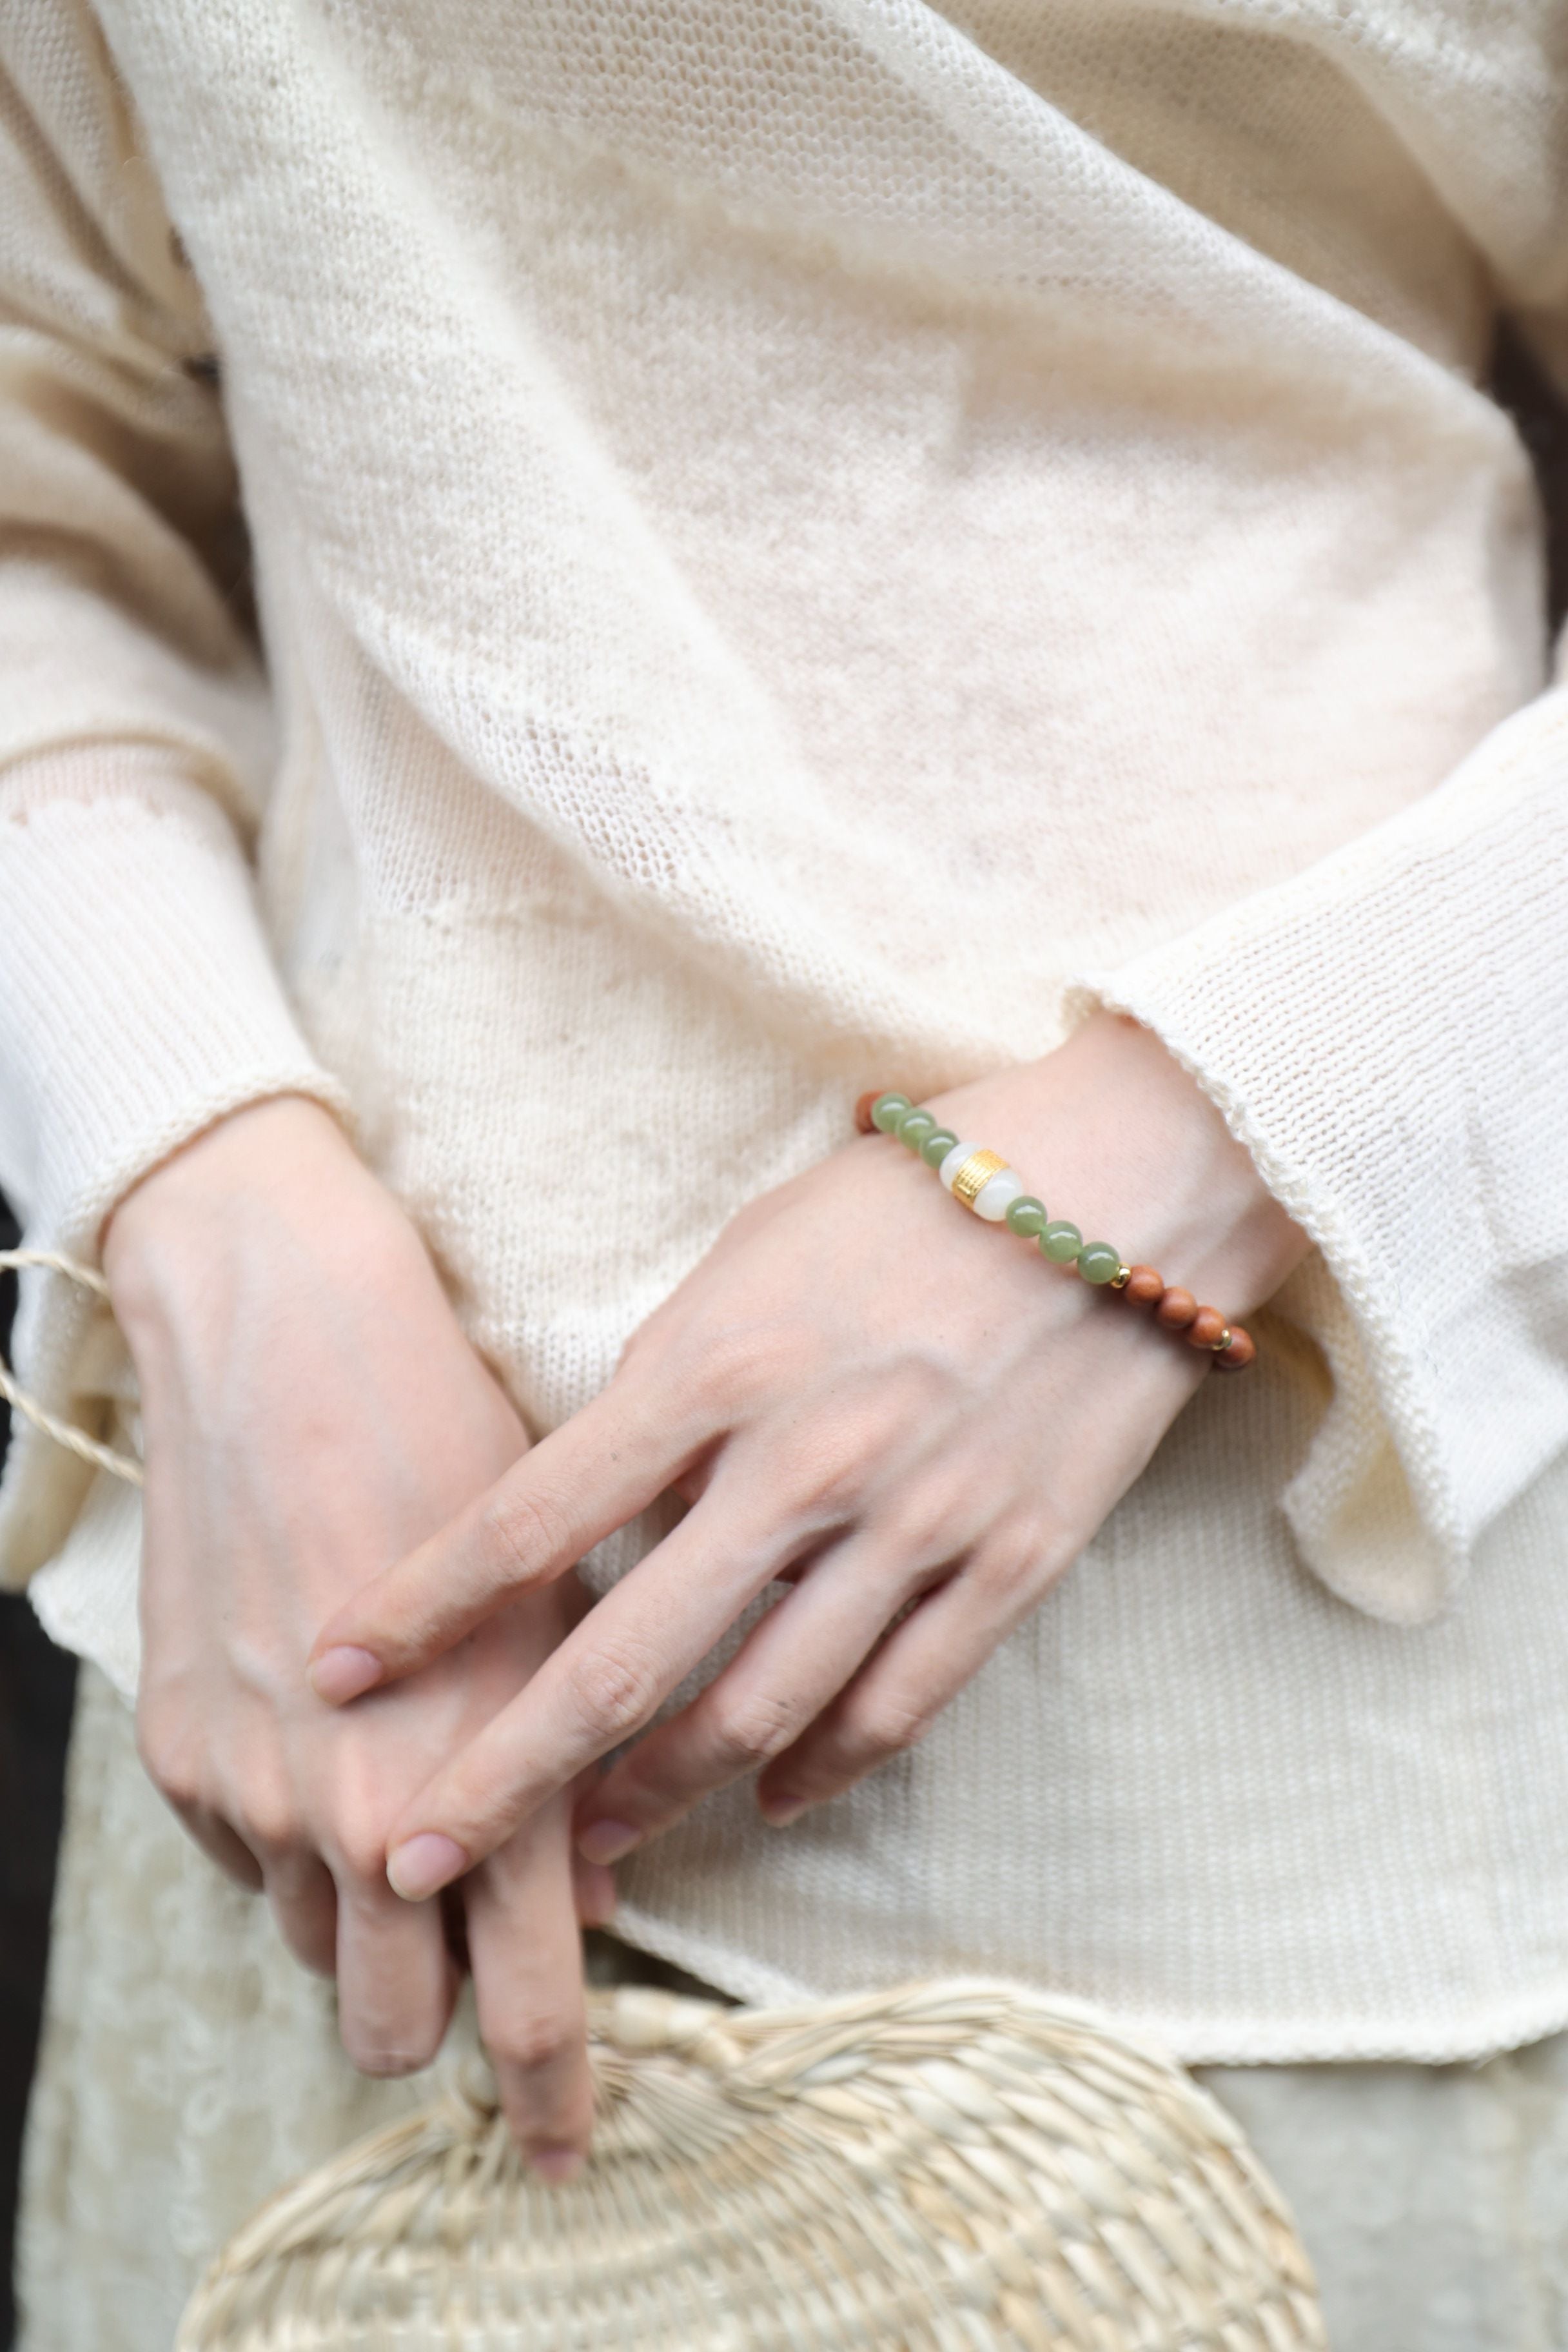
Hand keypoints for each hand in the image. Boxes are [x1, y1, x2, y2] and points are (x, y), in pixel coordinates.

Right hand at [105, 1096, 607, 2175]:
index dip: (550, 2097)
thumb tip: (582, 1894)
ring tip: (396, 1801)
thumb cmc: (458, 1448)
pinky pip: (240, 1862)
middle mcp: (357, 1817)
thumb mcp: (558, 1605)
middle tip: (466, 1955)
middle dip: (434, 2013)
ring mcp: (252, 1794)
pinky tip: (325, 1732)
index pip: (522, 2003)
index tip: (565, 2146)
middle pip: (389, 2028)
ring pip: (310, 1948)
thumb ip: (574, 1770)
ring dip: (359, 1917)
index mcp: (483, 1782)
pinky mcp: (178, 1754)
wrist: (287, 1344)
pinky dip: (287, 1837)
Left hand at [309, 1015, 1309, 1895]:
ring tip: (585, 1848)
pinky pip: (896, 1708)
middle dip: (504, 1778)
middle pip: (624, 1661)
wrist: (1121, 1189)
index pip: (530, 1517)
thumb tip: (591, 1503)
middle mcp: (803, 1464)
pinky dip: (817, 1771)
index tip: (333, 1673)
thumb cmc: (910, 1201)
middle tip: (415, 1858)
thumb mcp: (748, 1257)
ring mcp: (913, 1527)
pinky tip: (763, 1803)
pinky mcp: (1007, 1565)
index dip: (419, 1608)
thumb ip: (664, 1385)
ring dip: (654, 1798)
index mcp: (716, 1367)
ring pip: (756, 1713)